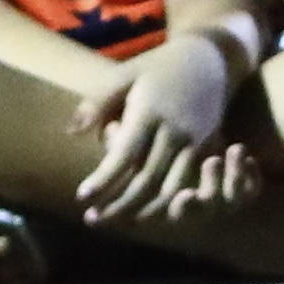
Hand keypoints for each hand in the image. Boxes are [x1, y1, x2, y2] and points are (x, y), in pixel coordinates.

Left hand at [71, 39, 250, 234]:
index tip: (82, 196)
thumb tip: (72, 132)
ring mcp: (195, 144)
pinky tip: (145, 214)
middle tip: (92, 219)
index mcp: (151, 112)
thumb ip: (99, 102)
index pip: (125, 154)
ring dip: (142, 212)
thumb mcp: (126, 74)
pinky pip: (186, 186)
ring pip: (170, 191)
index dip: (104, 179)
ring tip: (117, 222)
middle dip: (119, 205)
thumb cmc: (158, 67)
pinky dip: (166, 206)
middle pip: (146, 180)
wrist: (211, 60)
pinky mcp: (207, 152)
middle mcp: (175, 132)